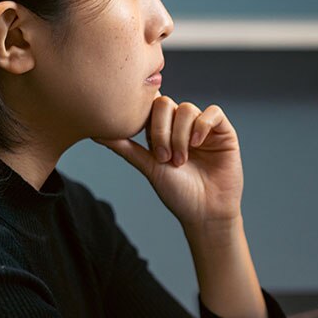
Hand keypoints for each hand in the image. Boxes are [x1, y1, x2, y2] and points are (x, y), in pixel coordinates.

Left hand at [94, 94, 242, 229]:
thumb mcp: (147, 167)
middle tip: (163, 158)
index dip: (145, 117)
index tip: (144, 138)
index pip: (150, 106)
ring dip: (180, 136)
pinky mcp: (224, 132)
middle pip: (165, 104)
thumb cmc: (177, 193)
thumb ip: (124, 147)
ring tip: (180, 160)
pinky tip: (197, 145)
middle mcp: (182, 125)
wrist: (205, 213)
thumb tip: (94, 133)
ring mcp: (203, 127)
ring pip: (187, 109)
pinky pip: (213, 113)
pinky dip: (202, 126)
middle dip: (161, 131)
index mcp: (163, 130)